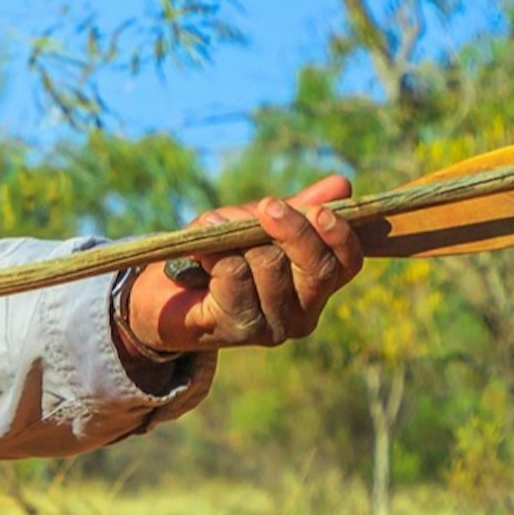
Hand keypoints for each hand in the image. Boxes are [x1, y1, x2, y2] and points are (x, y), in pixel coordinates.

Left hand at [117, 174, 364, 362]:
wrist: (166, 295)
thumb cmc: (221, 251)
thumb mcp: (259, 222)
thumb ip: (299, 207)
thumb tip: (342, 184)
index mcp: (318, 283)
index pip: (347, 262)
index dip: (339, 236)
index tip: (320, 211)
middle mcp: (304, 312)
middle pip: (316, 268)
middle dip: (293, 230)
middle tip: (268, 205)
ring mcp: (273, 326)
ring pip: (270, 266)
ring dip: (240, 238)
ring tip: (217, 227)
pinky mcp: (238, 330)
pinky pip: (235, 275)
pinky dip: (216, 254)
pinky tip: (201, 255)